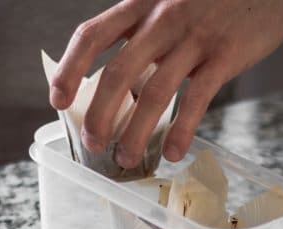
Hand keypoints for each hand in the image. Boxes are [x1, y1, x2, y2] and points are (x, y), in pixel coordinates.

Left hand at [50, 0, 282, 167]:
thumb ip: (145, 30)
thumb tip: (124, 76)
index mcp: (142, 3)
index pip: (92, 35)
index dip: (70, 70)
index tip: (57, 101)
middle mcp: (162, 19)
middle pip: (117, 72)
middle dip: (100, 115)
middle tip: (94, 144)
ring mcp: (194, 37)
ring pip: (154, 92)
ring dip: (135, 132)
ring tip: (126, 159)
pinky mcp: (226, 54)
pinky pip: (197, 99)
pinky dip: (182, 130)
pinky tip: (173, 153)